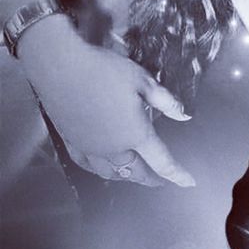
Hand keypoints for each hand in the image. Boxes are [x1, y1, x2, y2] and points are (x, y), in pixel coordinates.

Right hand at [17, 17, 194, 187]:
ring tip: (134, 173)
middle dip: (151, 178)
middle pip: (137, 172)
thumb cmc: (102, 70)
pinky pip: (88, 165)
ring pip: (112, 172)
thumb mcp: (143, 81)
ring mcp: (90, 147)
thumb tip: (183, 115)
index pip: (163, 162)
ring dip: (127, 175)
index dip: (178, 175)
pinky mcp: (71, 141)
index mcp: (135, 134)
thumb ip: (166, 101)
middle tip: (160, 180)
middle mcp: (113, 148)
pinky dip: (100, 169)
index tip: (188, 182)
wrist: (60, 66)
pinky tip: (101, 166)